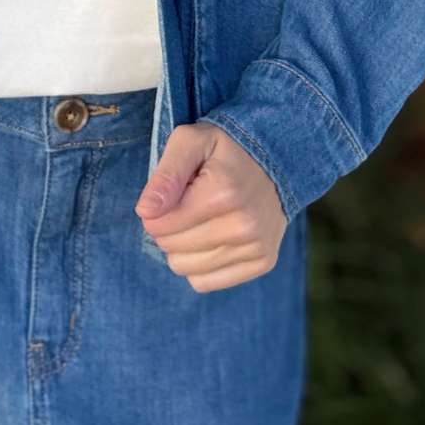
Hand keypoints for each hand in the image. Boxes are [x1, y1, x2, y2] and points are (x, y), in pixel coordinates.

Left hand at [135, 120, 287, 292]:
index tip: (174, 192)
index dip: (157, 210)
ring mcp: (255, 248)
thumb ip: (165, 175)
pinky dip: (201, 264)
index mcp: (220, 193)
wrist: (278, 159)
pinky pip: (205, 282)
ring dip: (184, 247)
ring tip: (203, 219)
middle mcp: (242, 226)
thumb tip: (145, 211)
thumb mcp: (191, 141)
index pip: (159, 225)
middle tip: (190, 203)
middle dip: (170, 227)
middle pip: (170, 249)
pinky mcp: (262, 263)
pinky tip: (214, 238)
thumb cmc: (226, 149)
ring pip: (185, 269)